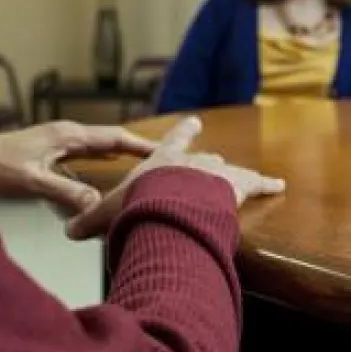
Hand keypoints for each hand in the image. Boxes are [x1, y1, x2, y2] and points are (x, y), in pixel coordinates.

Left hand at [0, 121, 157, 213]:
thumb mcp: (34, 182)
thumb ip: (68, 192)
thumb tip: (98, 205)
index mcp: (69, 135)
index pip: (115, 138)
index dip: (142, 146)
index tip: (165, 152)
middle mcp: (67, 133)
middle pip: (112, 138)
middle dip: (138, 147)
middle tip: (164, 157)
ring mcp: (58, 139)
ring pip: (100, 144)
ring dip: (122, 152)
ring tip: (144, 162)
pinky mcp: (50, 149)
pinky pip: (87, 151)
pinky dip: (104, 157)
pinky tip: (108, 165)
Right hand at [65, 116, 285, 240]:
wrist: (170, 204)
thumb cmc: (138, 204)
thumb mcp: (107, 213)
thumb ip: (89, 220)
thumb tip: (69, 230)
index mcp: (163, 160)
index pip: (173, 141)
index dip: (183, 132)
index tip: (193, 121)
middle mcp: (193, 160)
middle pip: (205, 158)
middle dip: (207, 162)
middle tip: (212, 161)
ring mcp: (218, 171)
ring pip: (230, 170)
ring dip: (236, 175)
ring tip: (246, 178)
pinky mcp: (238, 185)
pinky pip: (257, 183)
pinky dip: (268, 184)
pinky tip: (281, 184)